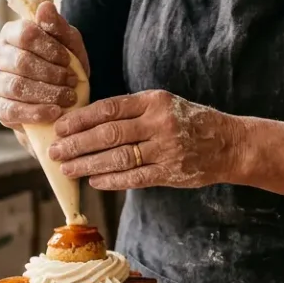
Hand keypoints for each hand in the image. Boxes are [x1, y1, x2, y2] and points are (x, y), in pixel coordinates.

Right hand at [0, 2, 89, 131]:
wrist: (54, 99)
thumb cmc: (60, 66)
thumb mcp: (67, 45)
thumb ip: (58, 26)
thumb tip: (45, 7)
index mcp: (10, 32)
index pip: (25, 33)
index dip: (49, 48)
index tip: (67, 61)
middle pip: (22, 62)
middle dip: (52, 74)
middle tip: (72, 83)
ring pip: (16, 86)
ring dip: (47, 94)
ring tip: (68, 98)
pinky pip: (11, 109)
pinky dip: (35, 112)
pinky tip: (55, 112)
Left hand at [48, 90, 241, 189]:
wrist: (229, 143)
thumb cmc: (189, 121)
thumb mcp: (163, 104)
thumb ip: (132, 111)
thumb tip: (88, 122)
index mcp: (153, 101)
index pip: (108, 108)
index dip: (81, 119)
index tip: (60, 126)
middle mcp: (158, 123)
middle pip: (108, 134)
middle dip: (76, 144)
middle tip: (54, 151)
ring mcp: (165, 149)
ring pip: (117, 158)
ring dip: (88, 164)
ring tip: (67, 168)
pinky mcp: (170, 173)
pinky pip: (134, 178)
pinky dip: (111, 180)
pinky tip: (94, 181)